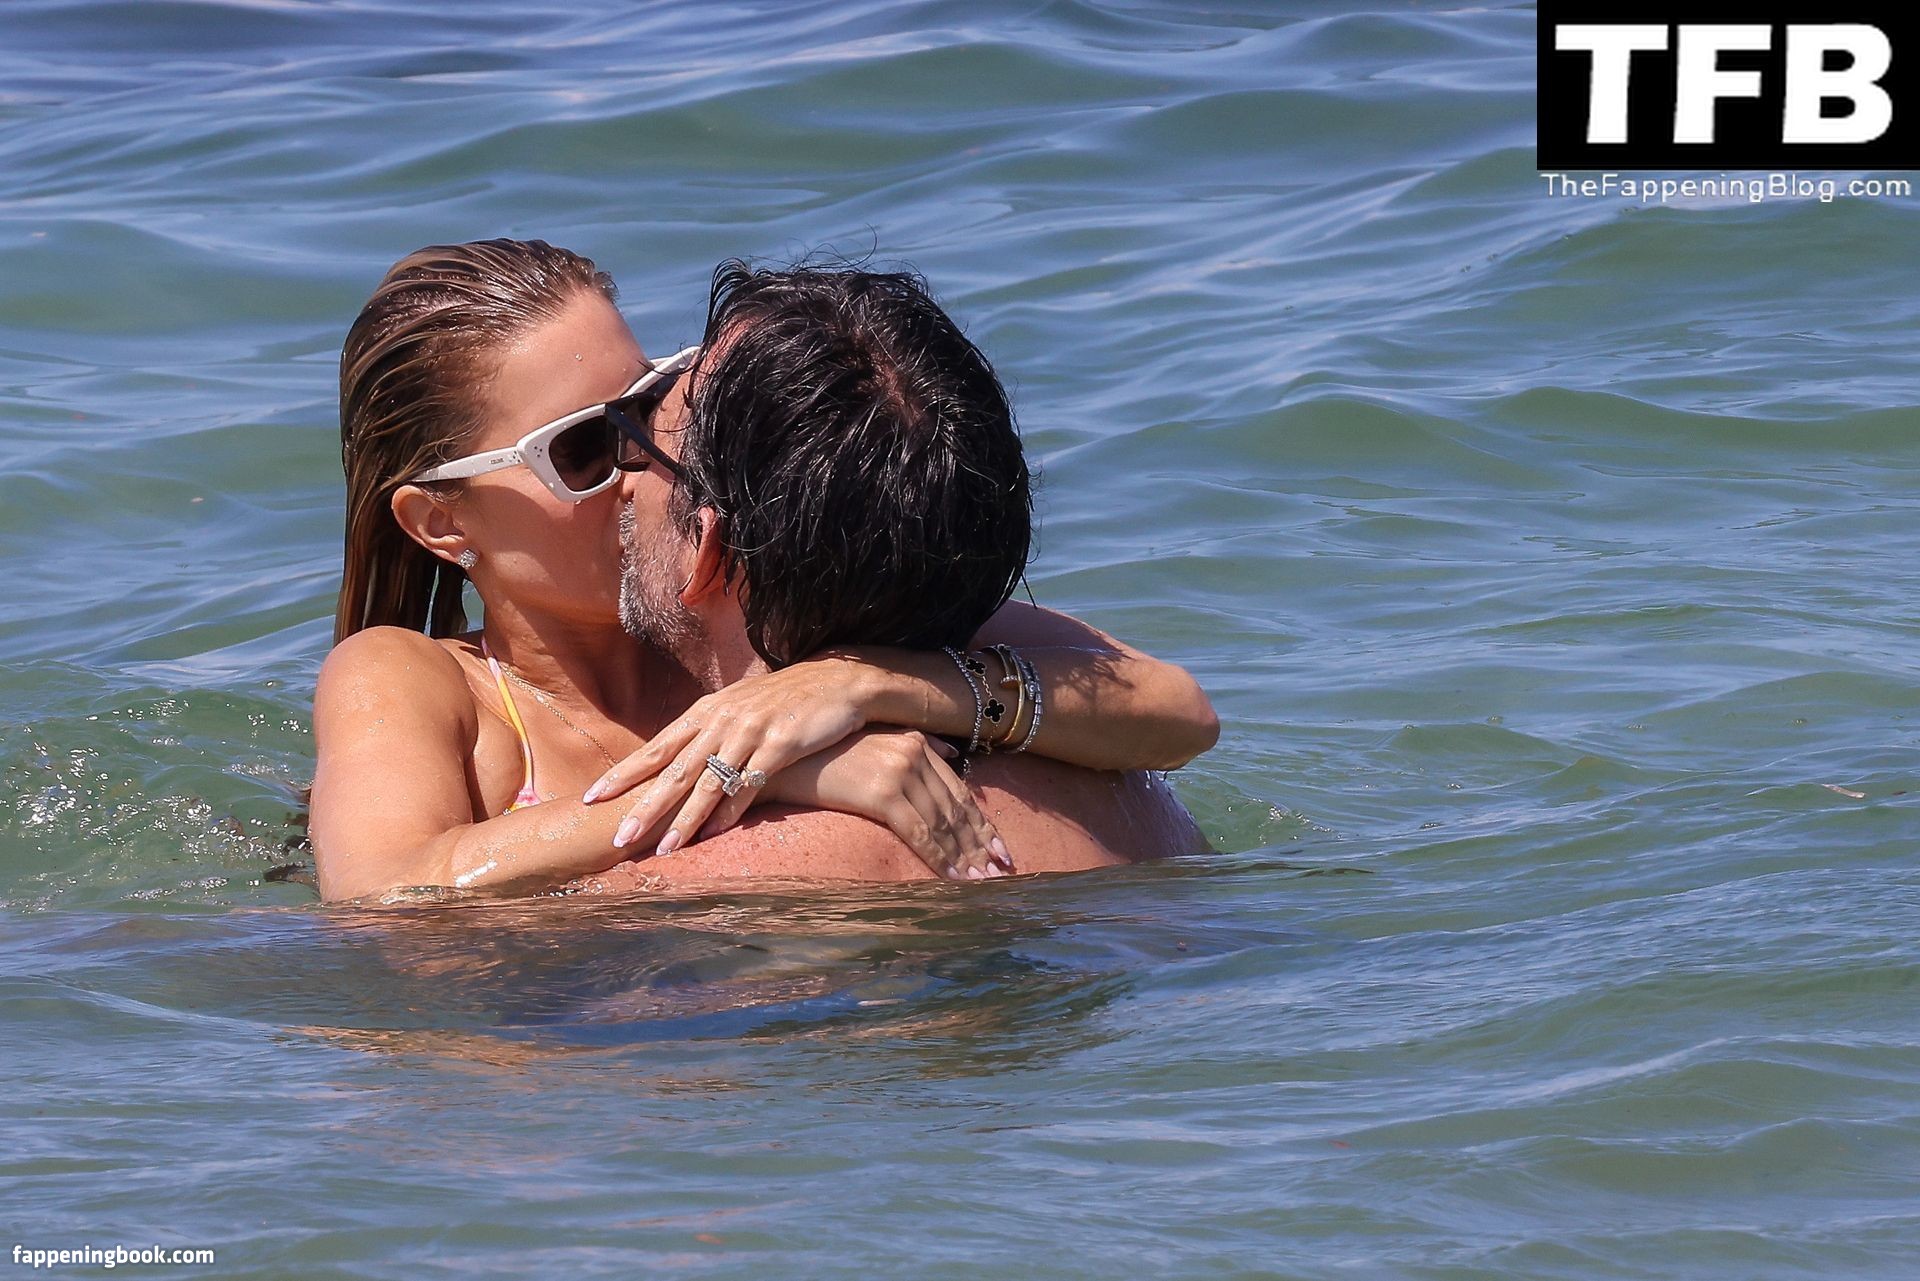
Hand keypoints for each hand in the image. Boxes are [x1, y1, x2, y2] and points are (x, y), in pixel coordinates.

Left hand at [582, 657, 873, 856]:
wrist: (837, 681)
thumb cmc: (783, 700)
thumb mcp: (737, 708)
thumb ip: (706, 733)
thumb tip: (675, 762)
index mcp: (705, 713)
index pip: (655, 748)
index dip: (622, 774)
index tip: (591, 798)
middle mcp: (721, 722)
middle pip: (674, 771)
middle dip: (644, 807)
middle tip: (616, 837)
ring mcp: (750, 732)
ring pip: (709, 782)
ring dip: (685, 820)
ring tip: (664, 849)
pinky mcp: (780, 744)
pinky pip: (750, 783)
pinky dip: (731, 810)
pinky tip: (715, 833)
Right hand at [757, 730, 1013, 879]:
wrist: (783, 759)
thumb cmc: (823, 755)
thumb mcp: (876, 742)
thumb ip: (916, 745)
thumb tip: (951, 752)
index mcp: (916, 743)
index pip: (959, 791)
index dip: (982, 824)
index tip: (1000, 849)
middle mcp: (914, 754)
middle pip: (957, 809)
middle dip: (981, 845)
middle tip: (1001, 872)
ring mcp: (899, 772)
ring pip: (943, 824)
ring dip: (966, 857)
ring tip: (983, 883)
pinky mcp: (882, 793)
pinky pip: (920, 833)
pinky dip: (941, 858)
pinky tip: (955, 878)